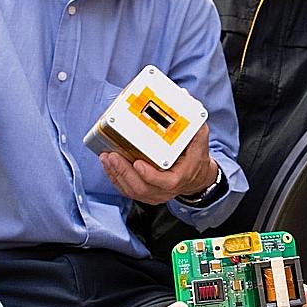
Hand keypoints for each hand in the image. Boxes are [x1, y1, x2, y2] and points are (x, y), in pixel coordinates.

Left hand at [100, 123, 217, 205]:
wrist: (195, 177)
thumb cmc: (195, 160)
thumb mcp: (200, 143)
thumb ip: (195, 129)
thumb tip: (190, 112)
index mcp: (180, 177)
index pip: (165, 182)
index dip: (150, 175)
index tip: (138, 163)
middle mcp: (166, 189)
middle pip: (141, 187)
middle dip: (124, 171)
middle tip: (113, 156)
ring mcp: (154, 194)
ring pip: (131, 190)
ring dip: (116, 174)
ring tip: (106, 158)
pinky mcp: (145, 193)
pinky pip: (127, 189)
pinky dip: (115, 178)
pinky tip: (108, 165)